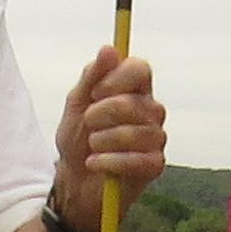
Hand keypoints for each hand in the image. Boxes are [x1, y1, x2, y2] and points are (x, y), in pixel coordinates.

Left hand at [50, 46, 164, 218]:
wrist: (74, 182)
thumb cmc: (77, 139)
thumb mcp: (76, 104)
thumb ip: (91, 76)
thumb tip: (109, 49)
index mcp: (135, 89)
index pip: (140, 69)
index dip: (118, 78)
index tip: (96, 92)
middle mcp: (151, 111)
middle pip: (134, 103)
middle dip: (100, 114)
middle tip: (88, 124)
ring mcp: (156, 138)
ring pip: (134, 132)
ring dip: (102, 141)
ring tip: (92, 146)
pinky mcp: (155, 164)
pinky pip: (137, 159)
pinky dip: (109, 162)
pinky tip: (95, 163)